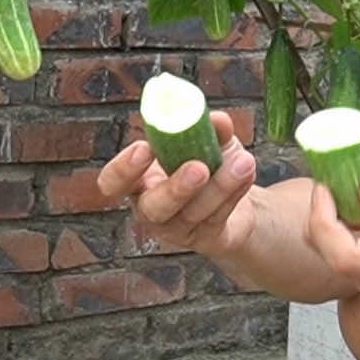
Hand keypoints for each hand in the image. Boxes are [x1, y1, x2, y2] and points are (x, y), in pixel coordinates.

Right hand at [95, 111, 258, 258]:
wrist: (235, 195)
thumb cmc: (208, 161)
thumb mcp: (209, 140)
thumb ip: (209, 129)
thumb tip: (217, 120)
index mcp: (138, 181)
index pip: (112, 183)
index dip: (122, 170)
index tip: (144, 148)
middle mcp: (152, 209)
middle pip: (153, 208)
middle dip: (175, 188)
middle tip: (199, 167)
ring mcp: (178, 229)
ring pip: (194, 212)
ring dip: (220, 185)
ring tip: (243, 160)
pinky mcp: (207, 239)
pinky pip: (219, 217)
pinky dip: (235, 191)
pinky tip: (247, 170)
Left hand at [305, 177, 359, 307]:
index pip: (344, 255)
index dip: (324, 221)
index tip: (326, 189)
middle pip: (330, 257)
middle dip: (319, 217)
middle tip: (329, 184)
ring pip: (334, 260)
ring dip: (328, 225)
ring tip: (340, 193)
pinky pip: (347, 261)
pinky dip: (340, 235)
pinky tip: (354, 213)